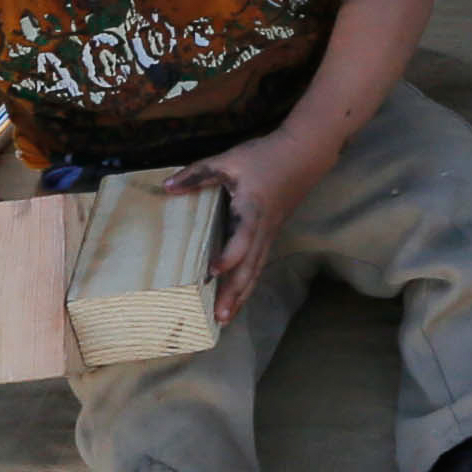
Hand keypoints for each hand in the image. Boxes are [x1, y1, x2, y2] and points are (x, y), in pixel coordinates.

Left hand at [165, 139, 328, 321]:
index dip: (228, 257)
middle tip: (219, 317)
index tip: (211, 272)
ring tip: (225, 318)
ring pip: (256, 270)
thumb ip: (198, 174)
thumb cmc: (265, 156)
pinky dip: (248, 283)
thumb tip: (166, 187)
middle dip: (235, 293)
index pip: (242, 239)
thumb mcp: (229, 160)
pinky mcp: (271, 234)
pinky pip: (259, 263)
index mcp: (252, 210)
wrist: (305, 153)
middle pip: (250, 266)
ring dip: (241, 295)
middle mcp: (263, 229)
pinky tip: (238, 295)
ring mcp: (270, 234)